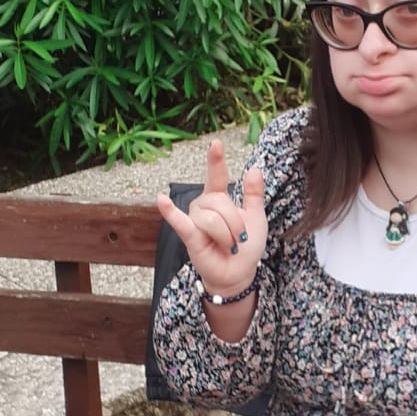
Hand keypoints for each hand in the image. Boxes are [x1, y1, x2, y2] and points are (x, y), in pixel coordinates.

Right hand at [157, 138, 266, 296]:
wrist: (239, 272)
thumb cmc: (245, 245)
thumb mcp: (256, 217)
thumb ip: (254, 195)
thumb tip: (254, 169)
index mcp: (219, 199)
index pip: (216, 176)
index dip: (216, 160)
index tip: (216, 143)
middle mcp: (204, 206)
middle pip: (220, 203)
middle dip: (235, 223)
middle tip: (240, 239)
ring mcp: (194, 220)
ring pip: (211, 218)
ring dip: (226, 235)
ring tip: (229, 246)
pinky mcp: (189, 236)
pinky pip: (180, 222)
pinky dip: (170, 212)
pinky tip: (161, 200)